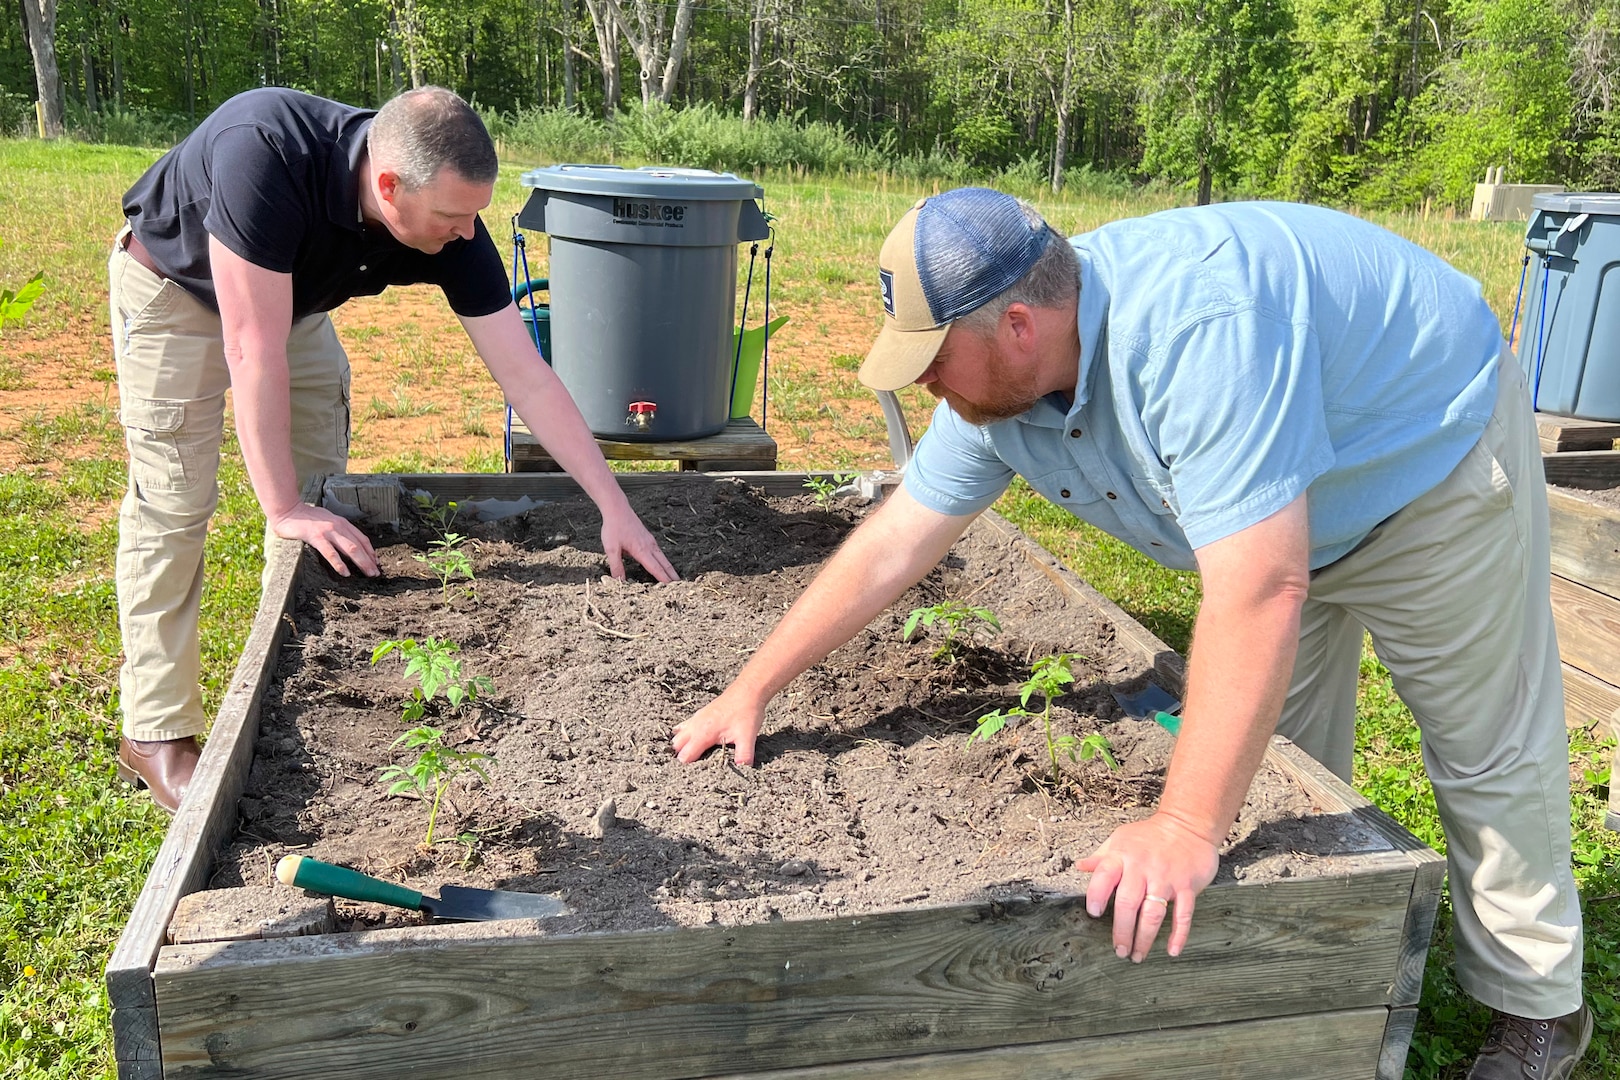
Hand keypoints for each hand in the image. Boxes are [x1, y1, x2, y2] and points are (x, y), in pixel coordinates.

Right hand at [269, 504, 379, 576]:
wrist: (288, 510)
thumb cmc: (306, 517)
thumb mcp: (328, 521)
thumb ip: (338, 531)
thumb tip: (348, 545)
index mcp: (342, 523)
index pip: (362, 538)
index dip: (370, 551)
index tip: (376, 562)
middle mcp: (338, 526)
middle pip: (359, 545)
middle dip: (370, 560)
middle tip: (376, 573)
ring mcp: (328, 531)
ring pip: (350, 548)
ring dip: (362, 562)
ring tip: (368, 574)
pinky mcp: (316, 537)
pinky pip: (330, 552)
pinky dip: (339, 563)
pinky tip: (345, 572)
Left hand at [599, 506, 678, 581]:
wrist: (618, 509)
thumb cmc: (614, 528)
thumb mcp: (611, 549)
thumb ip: (617, 566)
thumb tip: (619, 582)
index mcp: (642, 550)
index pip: (656, 568)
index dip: (664, 579)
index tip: (672, 588)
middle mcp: (650, 546)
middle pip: (665, 564)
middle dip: (672, 576)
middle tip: (681, 587)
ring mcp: (651, 541)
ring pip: (664, 558)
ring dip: (670, 569)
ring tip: (675, 579)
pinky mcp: (649, 538)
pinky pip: (660, 553)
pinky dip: (665, 561)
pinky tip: (664, 564)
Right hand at [671, 690, 764, 764]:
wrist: (748, 691)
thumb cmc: (746, 713)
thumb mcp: (748, 736)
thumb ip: (743, 755)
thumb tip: (742, 770)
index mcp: (703, 733)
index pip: (685, 755)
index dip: (687, 767)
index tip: (693, 775)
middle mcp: (696, 725)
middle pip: (677, 745)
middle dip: (681, 757)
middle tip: (693, 767)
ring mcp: (696, 718)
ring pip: (679, 734)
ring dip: (681, 745)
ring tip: (691, 755)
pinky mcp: (701, 714)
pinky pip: (685, 726)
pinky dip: (684, 734)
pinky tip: (693, 739)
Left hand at [1078, 812, 1219, 961]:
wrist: (1187, 824)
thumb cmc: (1151, 835)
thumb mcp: (1121, 839)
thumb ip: (1102, 857)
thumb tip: (1080, 866)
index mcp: (1123, 856)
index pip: (1104, 876)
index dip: (1096, 895)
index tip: (1093, 913)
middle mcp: (1143, 868)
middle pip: (1128, 903)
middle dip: (1122, 931)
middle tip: (1119, 950)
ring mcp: (1166, 878)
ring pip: (1153, 913)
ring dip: (1144, 938)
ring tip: (1137, 955)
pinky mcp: (1187, 886)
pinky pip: (1183, 914)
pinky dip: (1179, 934)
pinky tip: (1172, 950)